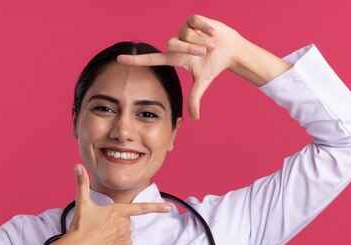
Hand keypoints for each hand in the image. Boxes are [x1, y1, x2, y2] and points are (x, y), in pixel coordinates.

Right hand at [64, 164, 171, 244]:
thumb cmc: (80, 227)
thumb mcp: (82, 203)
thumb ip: (81, 182)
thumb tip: (77, 165)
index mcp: (118, 211)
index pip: (141, 208)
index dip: (156, 207)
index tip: (169, 207)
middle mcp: (124, 224)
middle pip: (125, 219)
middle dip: (115, 220)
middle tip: (100, 224)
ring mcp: (124, 238)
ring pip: (125, 231)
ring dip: (115, 232)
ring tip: (100, 234)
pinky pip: (124, 243)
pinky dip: (116, 243)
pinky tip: (104, 243)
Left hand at [117, 15, 246, 119]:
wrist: (230, 49)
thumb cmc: (214, 65)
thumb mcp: (202, 81)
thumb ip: (194, 98)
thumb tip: (195, 118)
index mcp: (174, 57)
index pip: (151, 59)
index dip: (136, 61)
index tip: (120, 60)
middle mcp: (176, 43)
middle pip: (173, 45)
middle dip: (191, 49)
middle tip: (205, 53)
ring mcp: (184, 30)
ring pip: (185, 35)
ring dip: (201, 41)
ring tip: (211, 44)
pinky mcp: (193, 20)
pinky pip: (195, 23)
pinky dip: (206, 30)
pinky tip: (213, 34)